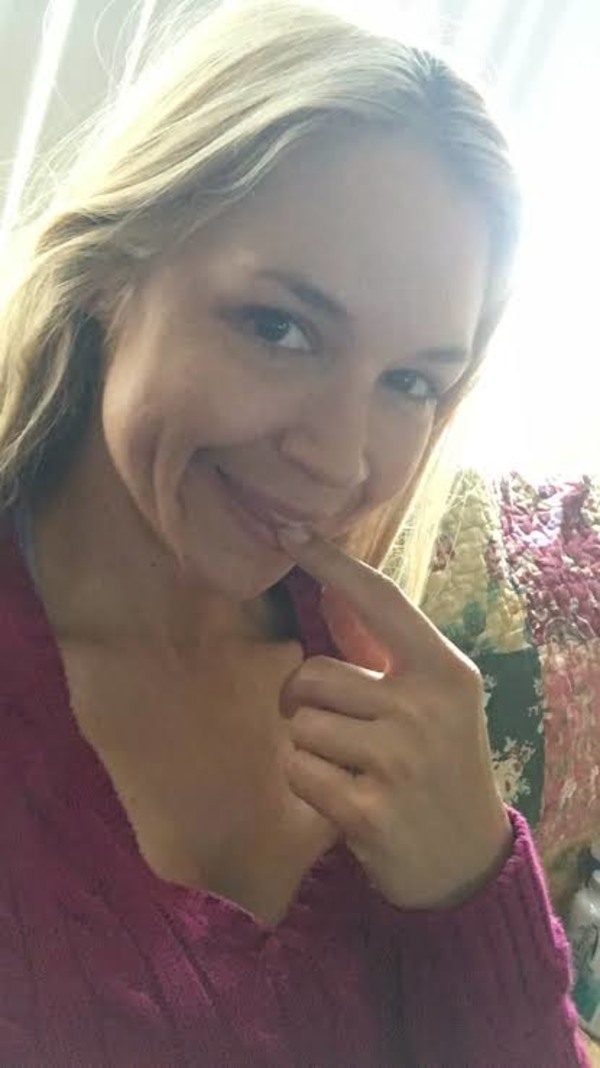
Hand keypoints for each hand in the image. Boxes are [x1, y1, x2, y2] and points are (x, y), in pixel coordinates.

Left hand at [277, 528, 512, 910]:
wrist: (465, 862)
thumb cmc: (441, 766)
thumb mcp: (435, 702)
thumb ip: (386, 654)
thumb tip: (327, 591)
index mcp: (444, 671)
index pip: (381, 600)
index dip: (332, 564)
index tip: (290, 531)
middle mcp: (425, 708)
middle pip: (313, 674)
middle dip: (303, 700)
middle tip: (332, 727)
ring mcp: (399, 759)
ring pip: (299, 724)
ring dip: (307, 746)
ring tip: (347, 767)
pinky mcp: (369, 809)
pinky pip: (297, 770)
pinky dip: (305, 782)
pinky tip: (340, 797)